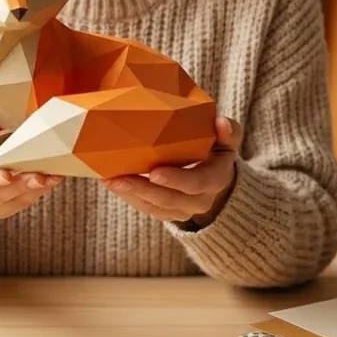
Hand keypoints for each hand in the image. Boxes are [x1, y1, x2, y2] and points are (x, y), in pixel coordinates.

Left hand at [104, 116, 241, 226]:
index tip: (154, 172)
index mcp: (215, 180)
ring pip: (154, 207)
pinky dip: (129, 197)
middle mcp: (199, 200)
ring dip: (130, 194)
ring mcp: (182, 210)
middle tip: (118, 178)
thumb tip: (221, 122)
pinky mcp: (167, 213)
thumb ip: (228, 131)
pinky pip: (147, 209)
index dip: (176, 180)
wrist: (218, 181)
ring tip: (108, 180)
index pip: (196, 183)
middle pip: (169, 199)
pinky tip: (112, 184)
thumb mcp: (228, 141)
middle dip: (142, 189)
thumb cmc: (218, 152)